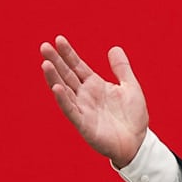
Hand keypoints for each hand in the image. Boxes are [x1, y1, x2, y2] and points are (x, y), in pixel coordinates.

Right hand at [40, 36, 148, 167]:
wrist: (137, 142)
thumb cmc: (133, 117)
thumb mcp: (131, 88)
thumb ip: (122, 69)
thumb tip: (114, 48)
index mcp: (95, 85)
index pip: (77, 66)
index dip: (68, 53)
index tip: (58, 39)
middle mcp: (85, 95)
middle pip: (67, 75)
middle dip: (56, 61)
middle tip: (44, 46)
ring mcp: (83, 109)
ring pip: (64, 91)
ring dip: (54, 78)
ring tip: (45, 64)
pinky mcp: (84, 124)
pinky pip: (71, 110)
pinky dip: (63, 100)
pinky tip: (56, 88)